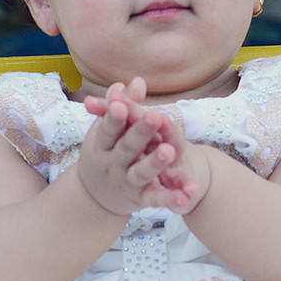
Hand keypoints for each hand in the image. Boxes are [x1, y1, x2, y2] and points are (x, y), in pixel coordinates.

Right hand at [83, 89, 212, 215]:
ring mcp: (127, 182)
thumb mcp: (109, 129)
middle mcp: (112, 164)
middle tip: (155, 115)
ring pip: (141, 172)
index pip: (108, 129)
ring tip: (168, 151)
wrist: (94, 194)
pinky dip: (171, 200)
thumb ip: (124, 104)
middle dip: (140, 132)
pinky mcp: (142, 198)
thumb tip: (137, 81)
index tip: (120, 105)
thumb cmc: (106, 150)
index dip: (113, 117)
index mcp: (103, 144)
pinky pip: (157, 198)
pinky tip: (186, 199)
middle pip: (127, 148)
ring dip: (154, 162)